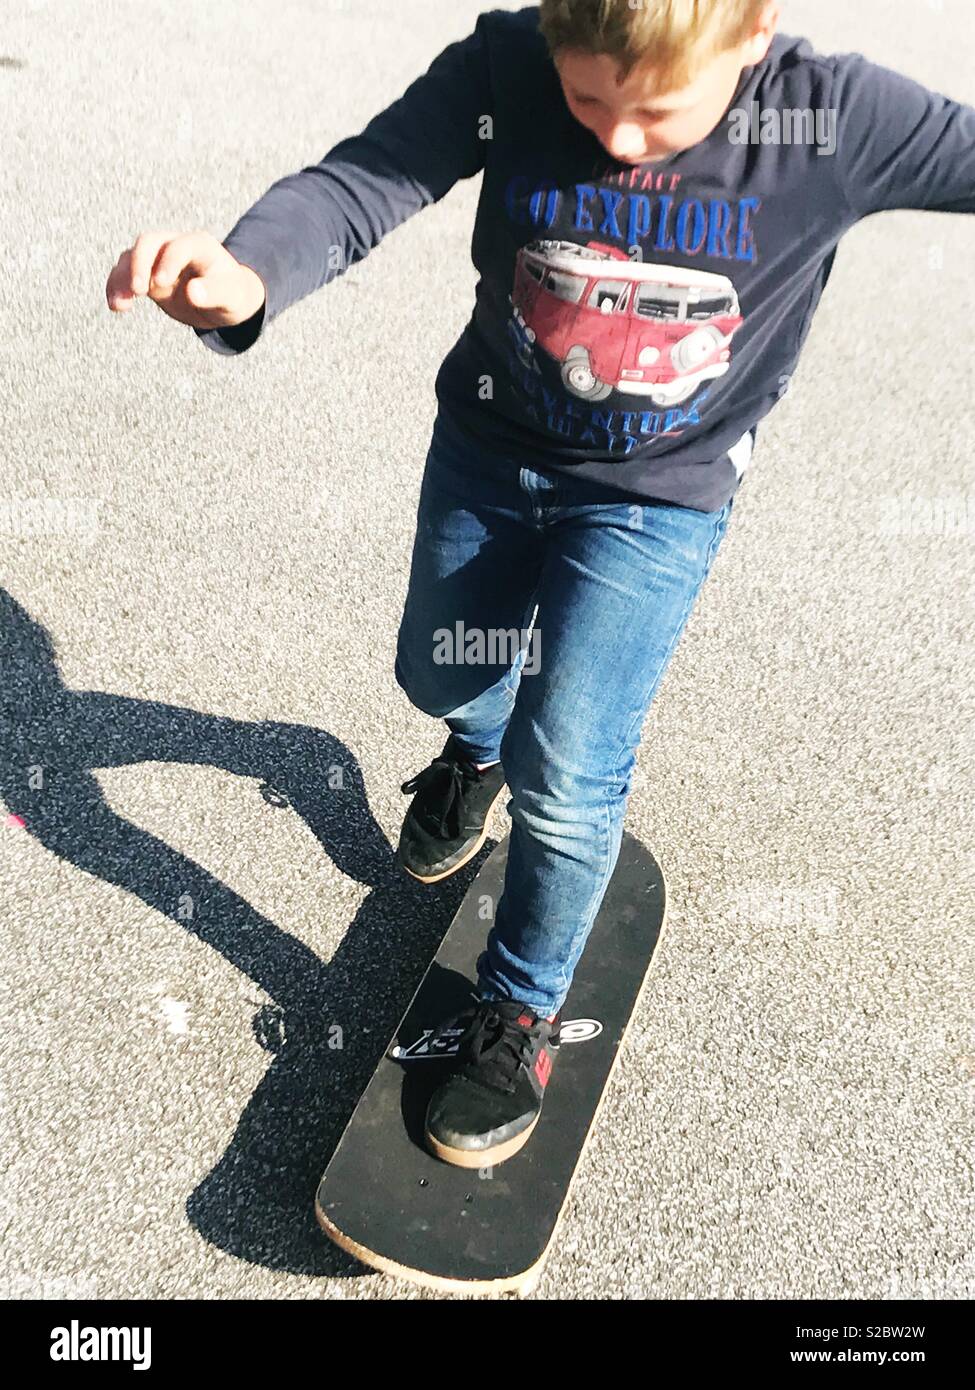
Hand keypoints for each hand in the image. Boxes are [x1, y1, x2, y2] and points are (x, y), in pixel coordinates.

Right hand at [105, 229, 265, 330]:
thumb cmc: (231, 294)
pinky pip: (124, 274)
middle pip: (148, 242)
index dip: (167, 261)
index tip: (160, 283)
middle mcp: (174, 246)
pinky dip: (116, 287)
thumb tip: (193, 292)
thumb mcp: (230, 296)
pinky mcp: (146, 274)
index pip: (178, 246)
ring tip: (120, 304)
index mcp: (198, 245)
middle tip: (138, 291)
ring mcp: (157, 258)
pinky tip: (116, 306)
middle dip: (139, 264)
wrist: (223, 300)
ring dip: (122, 278)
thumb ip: (214, 292)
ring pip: (131, 257)